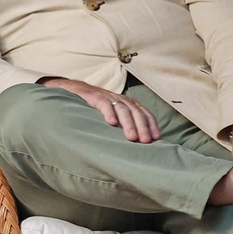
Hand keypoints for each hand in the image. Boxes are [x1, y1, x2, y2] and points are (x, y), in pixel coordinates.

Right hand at [41, 78, 160, 142]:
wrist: (76, 91)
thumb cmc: (96, 107)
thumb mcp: (114, 114)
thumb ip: (124, 124)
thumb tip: (138, 142)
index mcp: (128, 103)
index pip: (144, 113)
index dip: (151, 124)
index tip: (156, 138)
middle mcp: (121, 99)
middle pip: (136, 112)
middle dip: (142, 127)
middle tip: (145, 141)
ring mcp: (108, 98)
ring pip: (122, 109)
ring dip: (128, 124)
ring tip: (131, 137)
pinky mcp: (94, 97)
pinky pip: (104, 104)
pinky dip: (108, 113)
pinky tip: (111, 123)